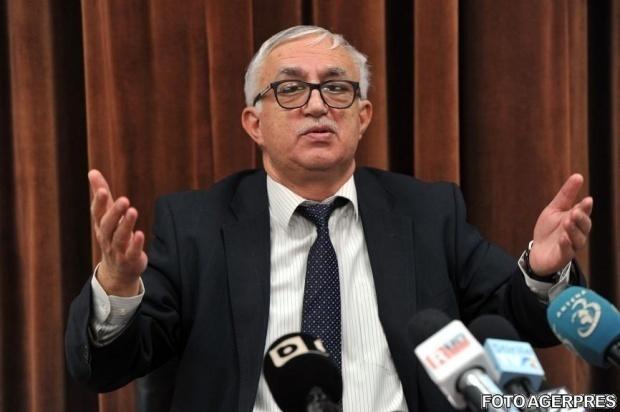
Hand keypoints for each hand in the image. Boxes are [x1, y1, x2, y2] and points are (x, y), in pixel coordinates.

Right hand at [89, 169, 146, 295]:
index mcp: (100, 225)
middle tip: (124, 199)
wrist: (117, 270)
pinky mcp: (130, 259)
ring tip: (133, 211)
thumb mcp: (106, 216)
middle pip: (107, 225)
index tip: (103, 190)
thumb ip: (102, 195)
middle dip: (114, 212)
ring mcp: (117, 250)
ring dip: (126, 224)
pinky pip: (131, 252)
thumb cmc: (112, 236)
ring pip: (119, 237)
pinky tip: (140, 234)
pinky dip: (135, 244)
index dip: (99, 202)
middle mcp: (106, 237)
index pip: (97, 213)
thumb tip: (92, 171)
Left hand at [529, 173, 592, 275]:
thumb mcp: (554, 209)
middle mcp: (577, 232)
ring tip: (568, 222)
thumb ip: (566, 195)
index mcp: (576, 219)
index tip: (587, 200)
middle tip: (576, 212)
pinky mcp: (563, 256)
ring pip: (578, 238)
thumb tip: (578, 176)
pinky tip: (563, 238)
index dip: (586, 207)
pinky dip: (566, 244)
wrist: (538, 251)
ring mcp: (571, 244)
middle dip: (581, 218)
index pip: (583, 212)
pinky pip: (567, 251)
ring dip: (573, 230)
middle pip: (584, 225)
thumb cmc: (549, 229)